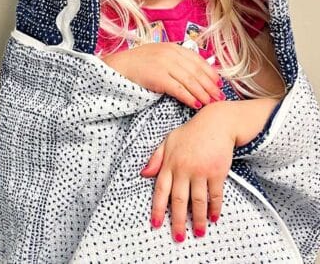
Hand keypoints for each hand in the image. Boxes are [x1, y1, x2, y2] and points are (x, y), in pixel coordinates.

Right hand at [102, 42, 224, 109]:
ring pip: (190, 81)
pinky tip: (196, 104)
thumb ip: (176, 61)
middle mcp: (171, 54)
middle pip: (197, 71)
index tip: (219, 83)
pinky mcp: (158, 77)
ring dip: (203, 93)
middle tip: (219, 97)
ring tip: (211, 102)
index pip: (198, 60)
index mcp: (173, 47)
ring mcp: (164, 64)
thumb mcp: (159, 56)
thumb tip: (195, 73)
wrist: (118, 66)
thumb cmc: (138, 64)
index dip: (210, 72)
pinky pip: (178, 89)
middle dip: (210, 85)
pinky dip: (189, 97)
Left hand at [140, 103, 235, 241]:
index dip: (158, 208)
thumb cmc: (191, 133)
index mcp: (170, 162)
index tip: (156, 224)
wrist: (215, 123)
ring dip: (197, 219)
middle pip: (178, 200)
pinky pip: (215, 194)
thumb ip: (156, 158)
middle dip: (177, 221)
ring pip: (197, 201)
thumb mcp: (169, 141)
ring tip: (197, 232)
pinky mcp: (217, 171)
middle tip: (178, 237)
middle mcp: (184, 168)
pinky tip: (213, 217)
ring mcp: (201, 170)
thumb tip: (144, 174)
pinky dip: (215, 208)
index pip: (161, 189)